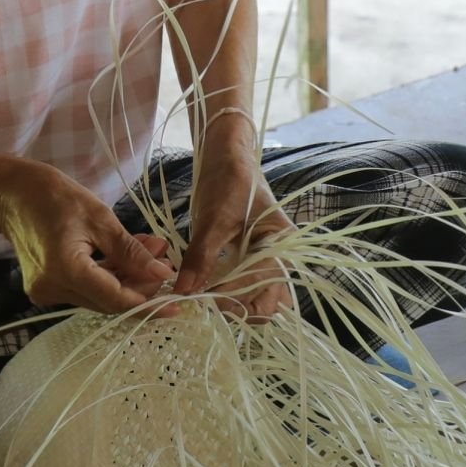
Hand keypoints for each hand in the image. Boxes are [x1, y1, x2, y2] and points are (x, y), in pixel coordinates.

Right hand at [0, 158, 173, 313]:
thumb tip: (162, 274)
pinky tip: (128, 257)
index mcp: (66, 271)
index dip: (148, 302)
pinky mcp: (47, 288)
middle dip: (141, 285)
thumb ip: (131, 251)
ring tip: (152, 250)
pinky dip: (109, 276)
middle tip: (165, 259)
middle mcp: (53, 289)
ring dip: (128, 278)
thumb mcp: (100, 218)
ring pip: (99, 296)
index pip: (116, 300)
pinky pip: (86, 289)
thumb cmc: (54, 197)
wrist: (11, 195)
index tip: (176, 303)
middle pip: (109, 301)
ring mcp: (47, 292)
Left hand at [177, 152, 294, 318]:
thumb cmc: (228, 179)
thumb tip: (184, 292)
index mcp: (281, 246)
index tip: (199, 299)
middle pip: (268, 305)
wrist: (228, 156)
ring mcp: (269, 261)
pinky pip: (248, 287)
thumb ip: (201, 257)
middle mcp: (281, 259)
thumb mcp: (213, 219)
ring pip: (260, 300)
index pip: (261, 289)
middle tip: (204, 303)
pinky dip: (229, 294)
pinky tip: (207, 290)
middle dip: (238, 310)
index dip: (231, 300)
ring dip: (235, 306)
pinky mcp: (253, 259)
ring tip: (205, 298)